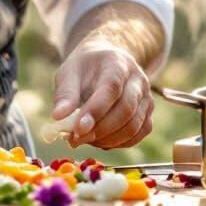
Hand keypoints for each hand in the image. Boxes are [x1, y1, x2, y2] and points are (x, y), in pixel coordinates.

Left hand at [51, 34, 152, 149]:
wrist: (106, 62)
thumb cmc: (84, 68)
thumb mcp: (69, 72)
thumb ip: (65, 94)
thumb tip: (57, 117)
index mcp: (118, 63)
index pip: (111, 88)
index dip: (96, 110)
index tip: (78, 128)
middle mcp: (138, 79)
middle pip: (125, 110)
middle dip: (100, 129)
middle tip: (75, 139)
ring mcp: (146, 98)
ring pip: (133, 126)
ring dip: (107, 139)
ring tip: (84, 139)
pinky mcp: (148, 114)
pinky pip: (137, 135)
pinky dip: (117, 143)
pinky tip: (99, 141)